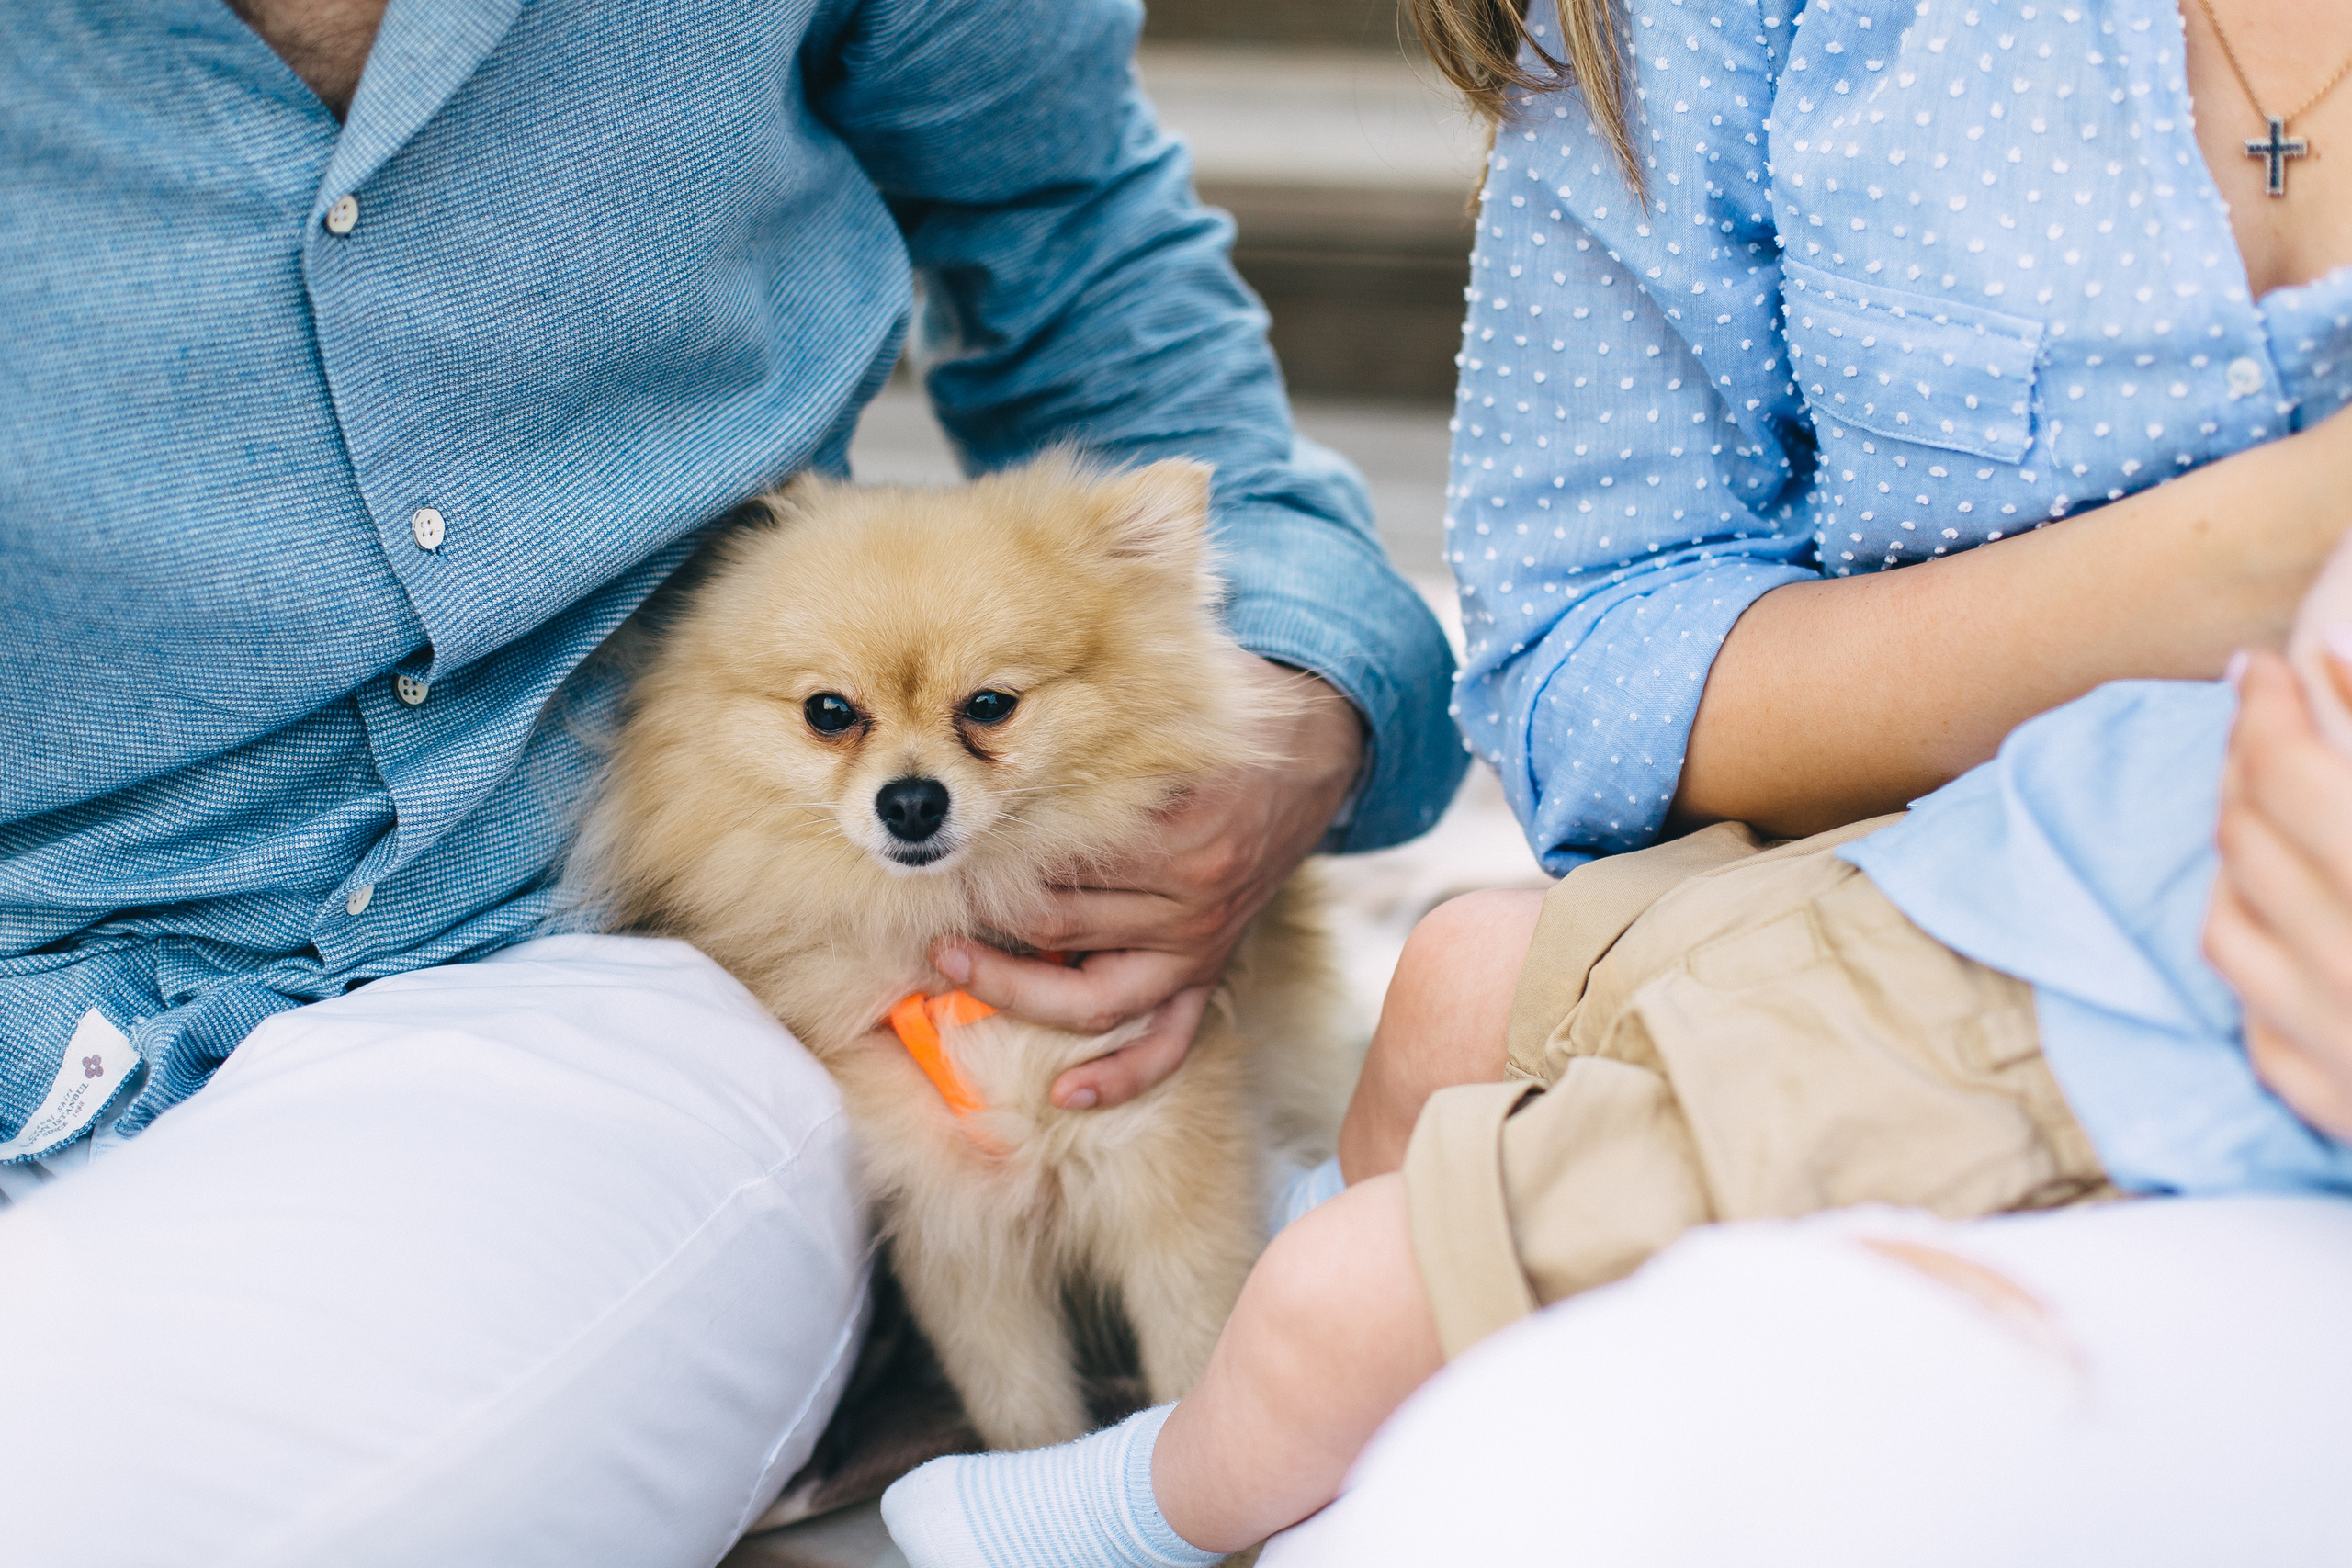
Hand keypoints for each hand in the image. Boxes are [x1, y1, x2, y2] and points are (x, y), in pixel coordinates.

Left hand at [931, 660, 1364, 1109]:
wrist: (1317, 753)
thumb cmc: (1226, 719)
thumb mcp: (1175, 699)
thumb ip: (1106, 714)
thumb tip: (1008, 702)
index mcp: (1175, 831)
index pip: (1060, 864)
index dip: (991, 863)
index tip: (942, 857)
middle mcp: (1190, 896)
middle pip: (1061, 926)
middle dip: (985, 924)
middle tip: (924, 916)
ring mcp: (1201, 941)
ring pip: (1096, 996)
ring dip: (1017, 993)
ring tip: (951, 974)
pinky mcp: (1211, 969)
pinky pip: (1171, 1041)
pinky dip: (1123, 1074)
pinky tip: (1068, 1095)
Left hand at [2203, 649, 2351, 1139]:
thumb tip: (2331, 660)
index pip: (2288, 769)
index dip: (2268, 703)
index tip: (2267, 662)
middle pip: (2245, 838)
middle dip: (2243, 761)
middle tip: (2262, 712)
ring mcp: (2346, 1044)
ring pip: (2228, 924)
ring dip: (2233, 854)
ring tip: (2263, 802)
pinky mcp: (2345, 1111)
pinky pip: (2255, 1018)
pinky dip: (2258, 952)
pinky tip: (2281, 915)